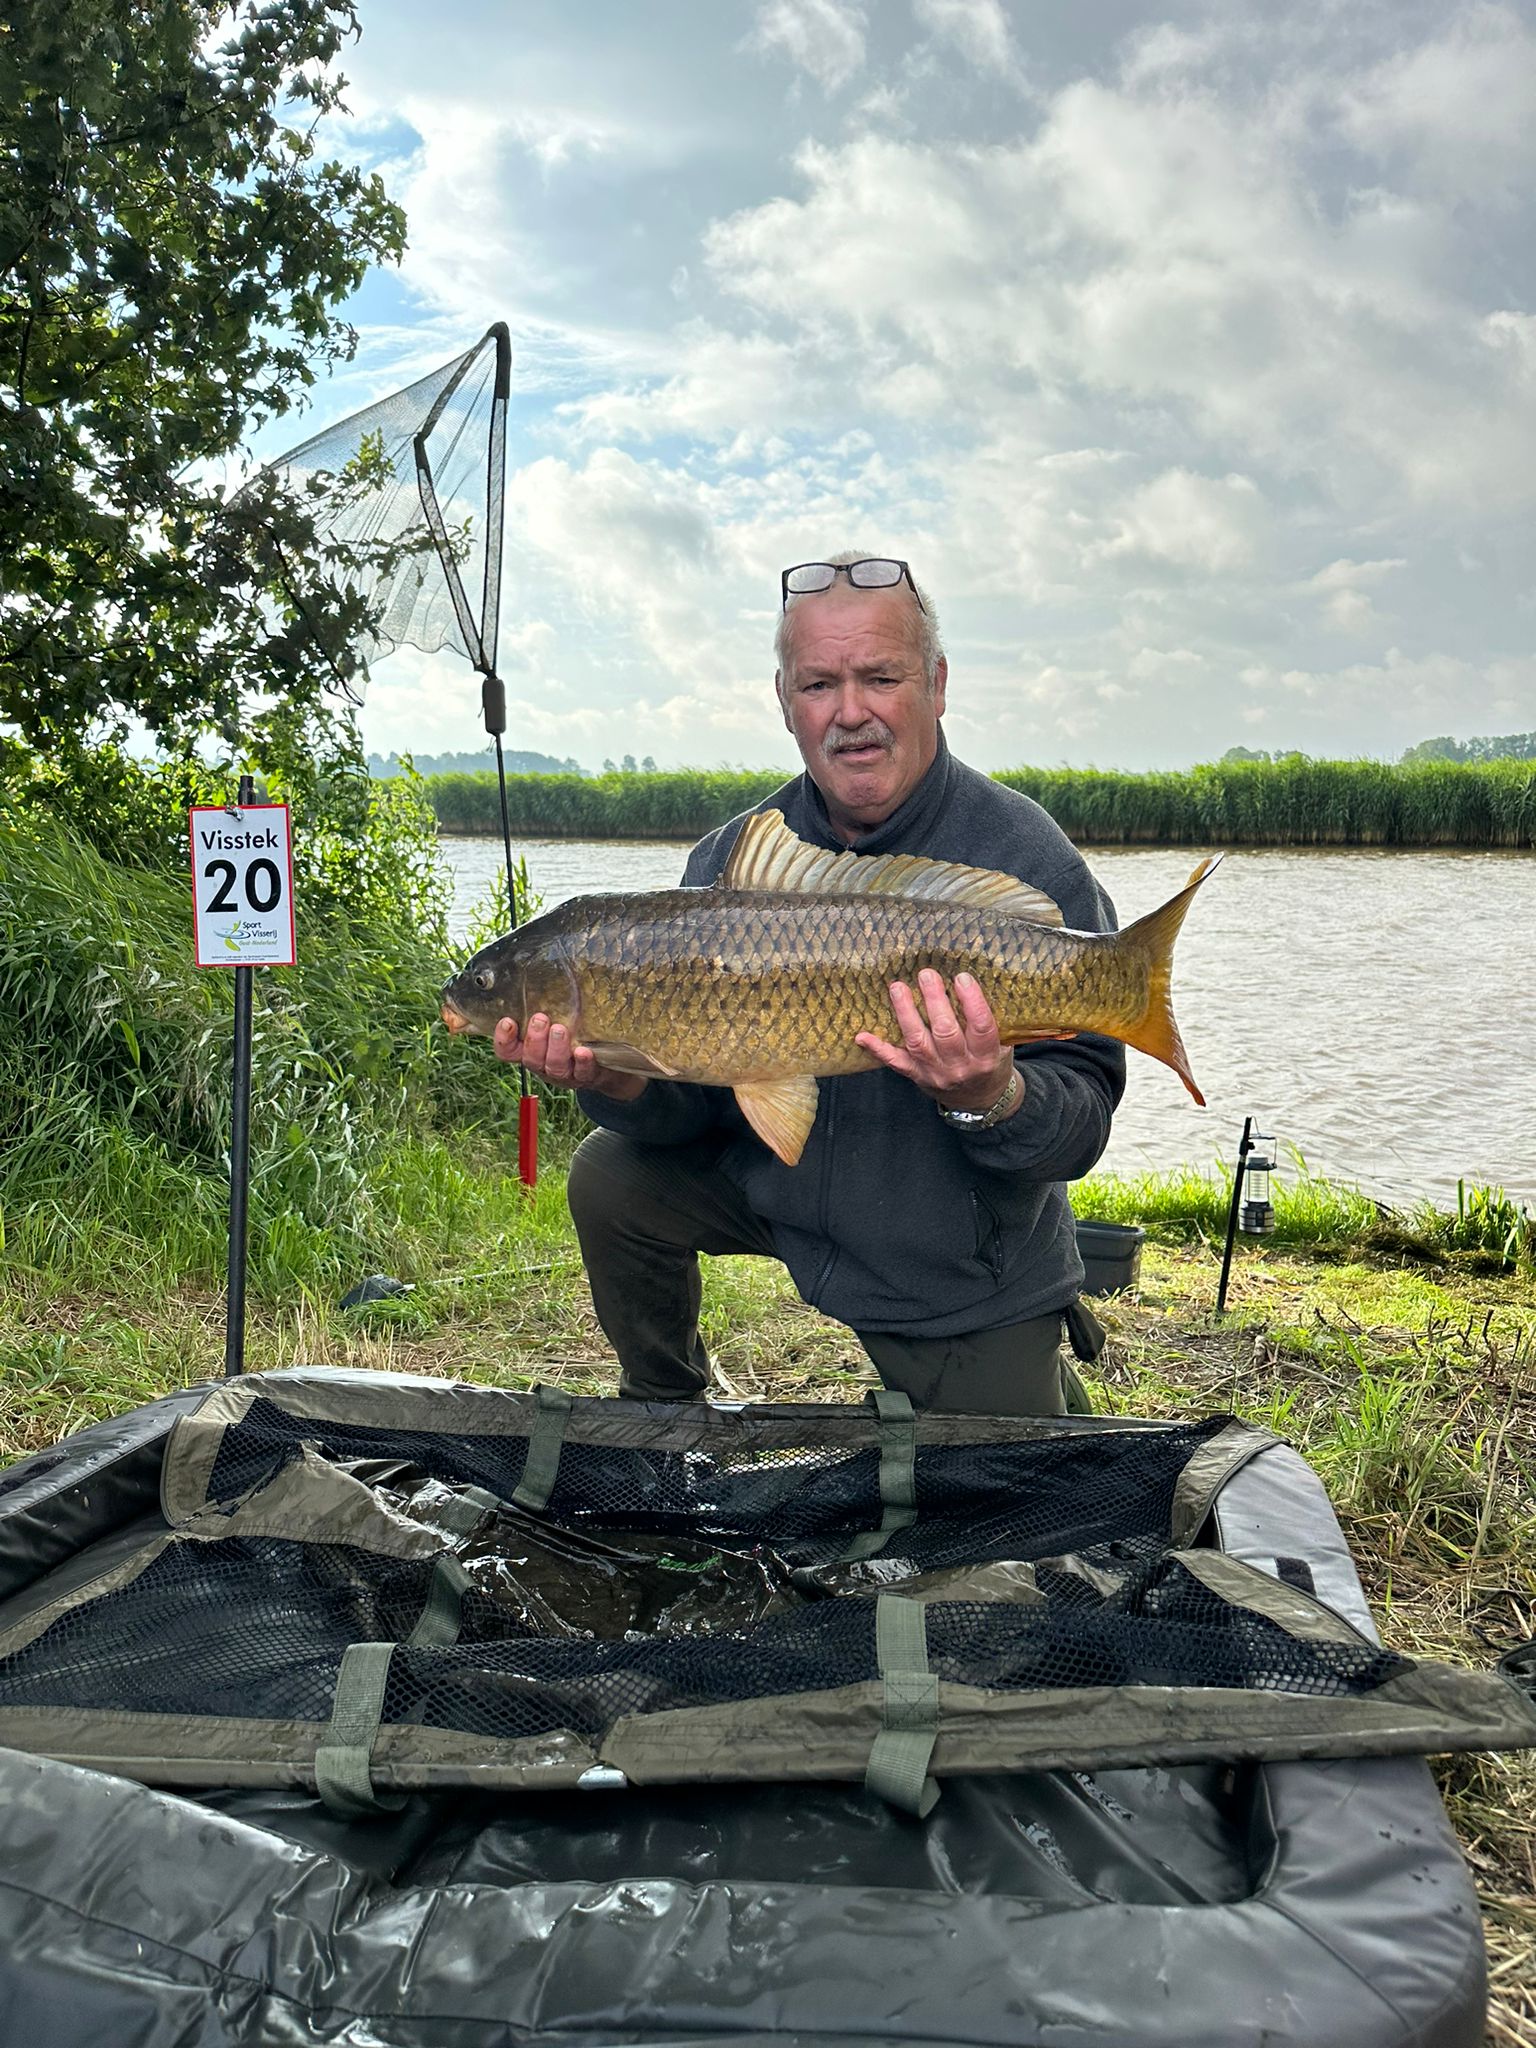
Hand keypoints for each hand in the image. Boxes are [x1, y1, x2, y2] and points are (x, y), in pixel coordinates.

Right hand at [493, 1015, 647, 1101]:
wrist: (603, 1059)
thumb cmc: (570, 1030)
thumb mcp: (552, 1016)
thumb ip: (540, 1003)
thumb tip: (529, 966)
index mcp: (529, 1050)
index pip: (507, 1051)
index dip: (503, 1039)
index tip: (508, 1021)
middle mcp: (543, 1063)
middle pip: (531, 1059)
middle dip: (534, 1039)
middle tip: (540, 1019)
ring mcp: (565, 1072)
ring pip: (555, 1066)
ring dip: (556, 1048)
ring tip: (560, 1030)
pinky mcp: (587, 1075)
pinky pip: (583, 1072)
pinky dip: (583, 1062)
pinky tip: (583, 1051)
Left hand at [856, 970, 1021, 1114]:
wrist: (979, 1099)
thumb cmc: (990, 1063)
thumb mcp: (1001, 1045)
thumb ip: (991, 1020)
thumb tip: (972, 981)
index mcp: (985, 1057)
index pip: (981, 1027)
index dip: (972, 1001)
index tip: (961, 978)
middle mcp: (959, 1066)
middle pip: (946, 1032)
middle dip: (934, 1001)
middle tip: (926, 974)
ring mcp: (935, 1072)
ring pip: (918, 1042)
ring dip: (906, 1013)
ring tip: (898, 988)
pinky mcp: (916, 1075)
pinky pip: (895, 1062)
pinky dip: (878, 1049)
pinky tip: (862, 1036)